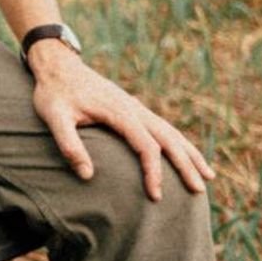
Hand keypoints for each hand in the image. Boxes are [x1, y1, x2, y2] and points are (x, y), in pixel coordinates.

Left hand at [28, 44, 215, 199]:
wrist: (56, 65)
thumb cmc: (53, 93)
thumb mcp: (54, 117)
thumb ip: (69, 144)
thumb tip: (87, 176)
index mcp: (119, 112)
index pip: (146, 146)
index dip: (153, 172)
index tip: (155, 195)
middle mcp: (133, 109)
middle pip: (168, 138)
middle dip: (186, 164)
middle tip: (200, 189)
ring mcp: (135, 107)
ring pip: (170, 131)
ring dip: (190, 153)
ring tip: (208, 175)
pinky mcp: (132, 108)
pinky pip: (162, 126)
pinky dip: (179, 142)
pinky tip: (185, 154)